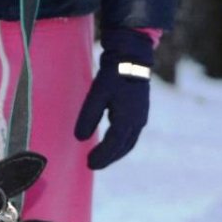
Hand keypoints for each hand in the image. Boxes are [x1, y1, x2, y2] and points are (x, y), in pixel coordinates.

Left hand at [74, 28, 154, 169]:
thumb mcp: (96, 95)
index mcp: (127, 119)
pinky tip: (112, 143)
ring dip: (115, 152)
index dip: (101, 156)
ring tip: (102, 158)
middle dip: (108, 158)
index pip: (113, 145)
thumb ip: (88, 117)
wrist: (132, 56)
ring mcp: (141, 117)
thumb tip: (80, 139)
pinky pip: (131, 135)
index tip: (88, 164)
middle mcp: (138, 122)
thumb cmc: (113, 74)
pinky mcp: (140, 112)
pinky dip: (121, 144)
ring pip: (128, 143)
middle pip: (122, 148)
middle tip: (93, 164)